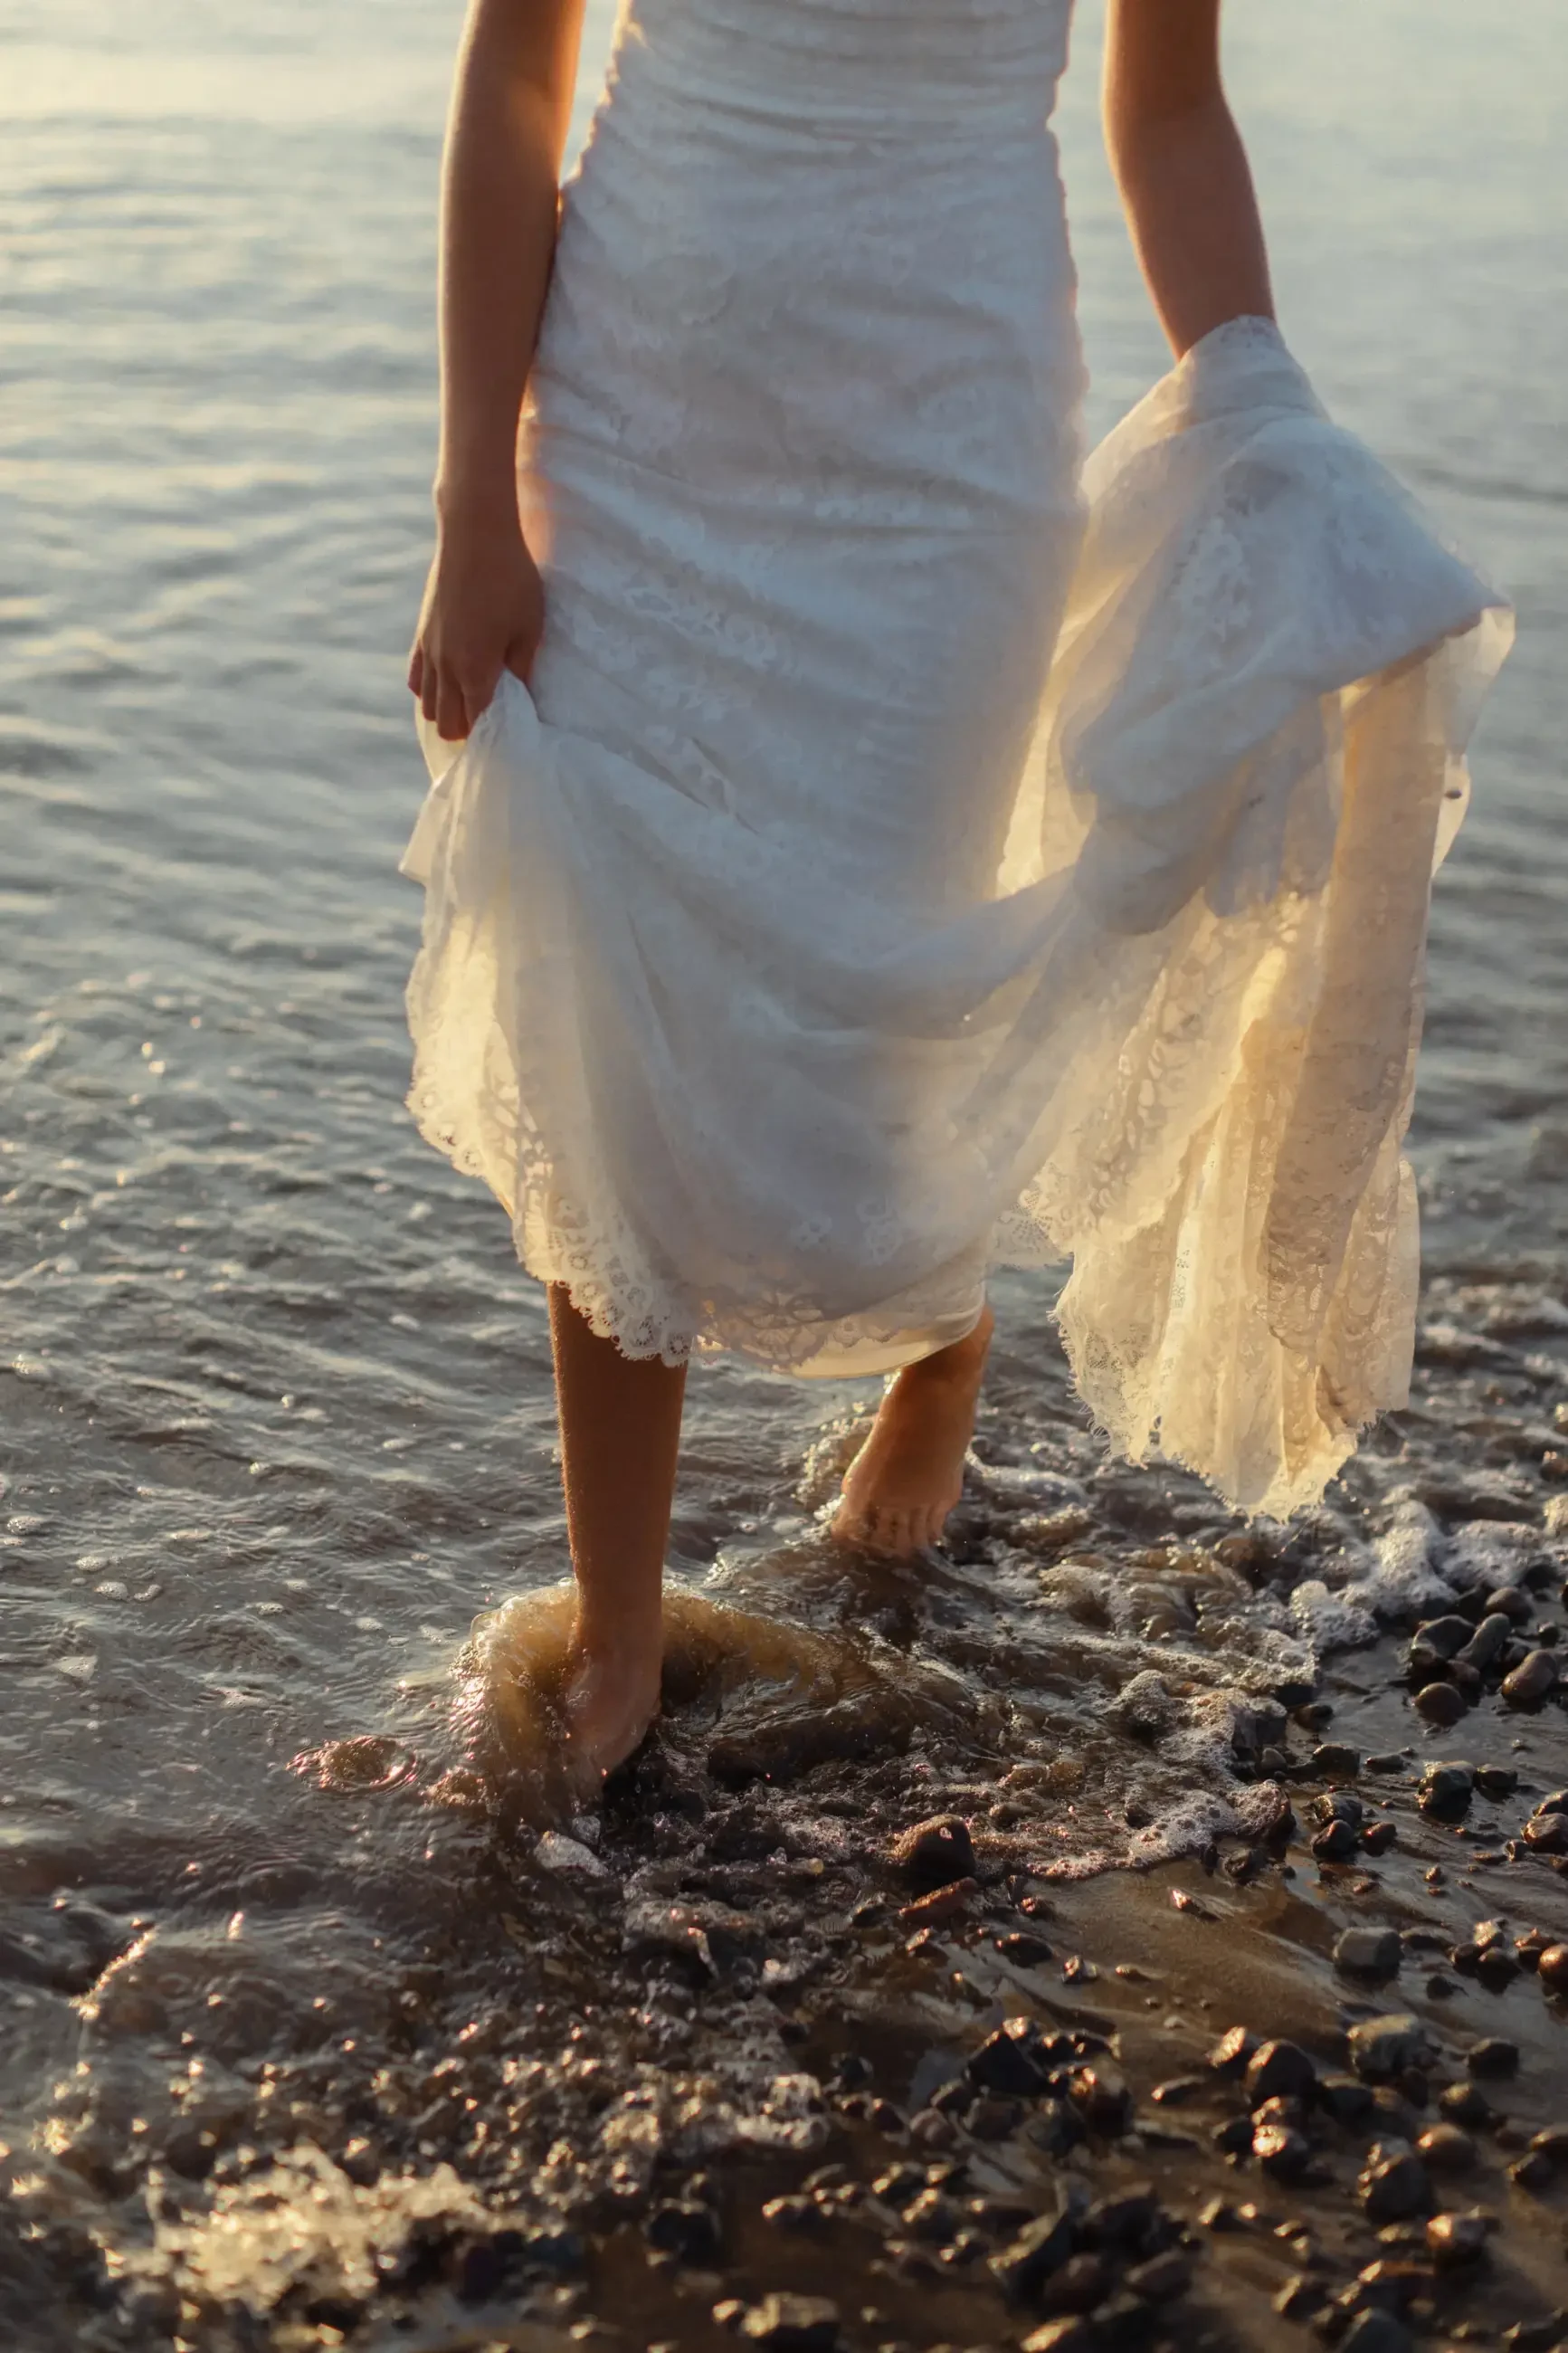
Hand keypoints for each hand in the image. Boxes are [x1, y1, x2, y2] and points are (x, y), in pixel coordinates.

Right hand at [407, 499, 544, 741]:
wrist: (474, 534)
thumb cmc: (511, 579)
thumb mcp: (529, 627)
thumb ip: (522, 667)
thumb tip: (521, 697)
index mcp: (475, 671)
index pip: (476, 724)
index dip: (490, 735)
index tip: (507, 734)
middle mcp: (446, 667)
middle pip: (447, 724)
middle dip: (467, 730)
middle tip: (491, 722)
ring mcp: (430, 651)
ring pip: (428, 705)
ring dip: (447, 710)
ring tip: (470, 703)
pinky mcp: (421, 634)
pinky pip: (416, 678)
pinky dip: (428, 689)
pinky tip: (446, 685)